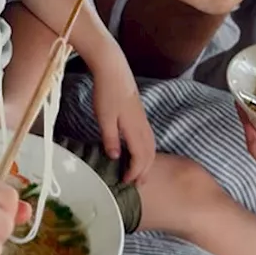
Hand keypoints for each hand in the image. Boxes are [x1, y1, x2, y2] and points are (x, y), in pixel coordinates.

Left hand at [91, 54, 154, 181]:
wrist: (113, 69)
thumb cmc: (106, 92)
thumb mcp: (104, 118)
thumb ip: (110, 139)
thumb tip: (115, 157)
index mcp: (134, 129)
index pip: (139, 157)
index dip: (134, 172)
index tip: (125, 182)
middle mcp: (143, 126)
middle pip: (149, 154)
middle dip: (144, 171)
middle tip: (137, 185)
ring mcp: (143, 120)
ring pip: (151, 146)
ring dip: (147, 161)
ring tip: (140, 173)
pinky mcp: (140, 114)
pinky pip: (148, 138)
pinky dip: (147, 150)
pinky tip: (139, 152)